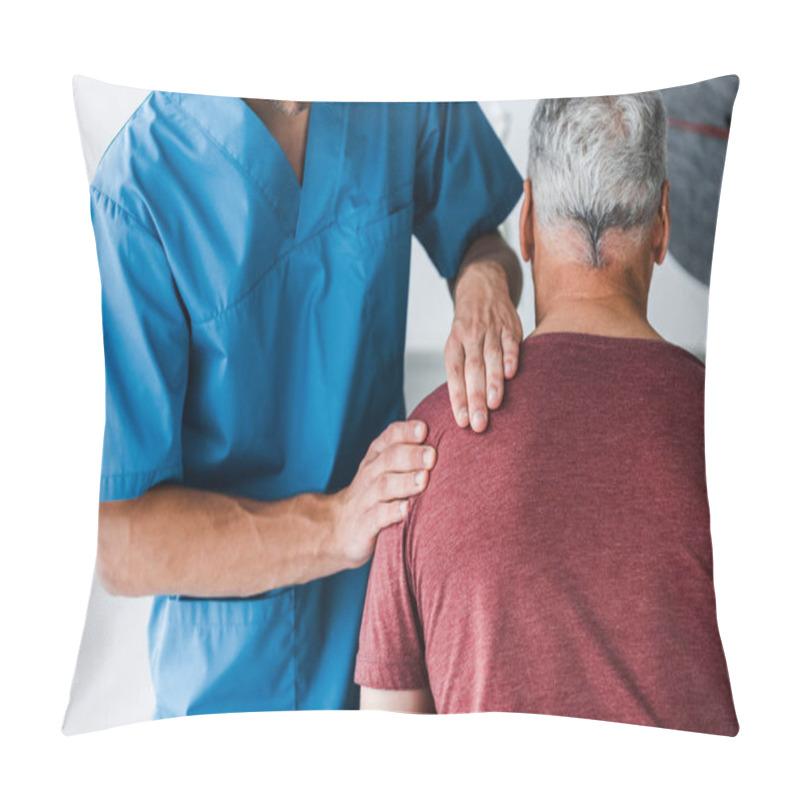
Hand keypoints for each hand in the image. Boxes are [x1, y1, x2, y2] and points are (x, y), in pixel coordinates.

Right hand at [332, 420, 435, 567]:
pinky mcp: (364, 524)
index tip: (425, 429)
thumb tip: (452, 440)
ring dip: (405, 482)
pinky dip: (392, 512)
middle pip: (389, 459)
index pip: (390, 437)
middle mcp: (370, 474)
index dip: (406, 431)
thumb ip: (410, 455)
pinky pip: (377, 516)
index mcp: (377, 457)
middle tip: (432, 455)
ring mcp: (366, 499)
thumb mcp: (385, 470)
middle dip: (411, 455)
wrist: (339, 528)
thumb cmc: (374, 495)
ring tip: (424, 480)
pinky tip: (406, 510)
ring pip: (384, 486)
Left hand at [445, 260, 522, 432]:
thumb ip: (462, 372)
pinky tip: (512, 375)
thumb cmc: (468, 327)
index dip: (457, 398)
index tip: (461, 422)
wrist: (482, 287)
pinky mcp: (510, 326)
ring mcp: (491, 330)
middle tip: (478, 424)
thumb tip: (464, 409)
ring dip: (492, 382)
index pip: (453, 374)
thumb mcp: (457, 344)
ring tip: (493, 405)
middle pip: (471, 370)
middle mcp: (470, 337)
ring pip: (491, 358)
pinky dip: (511, 358)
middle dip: (474, 398)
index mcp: (454, 344)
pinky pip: (511, 343)